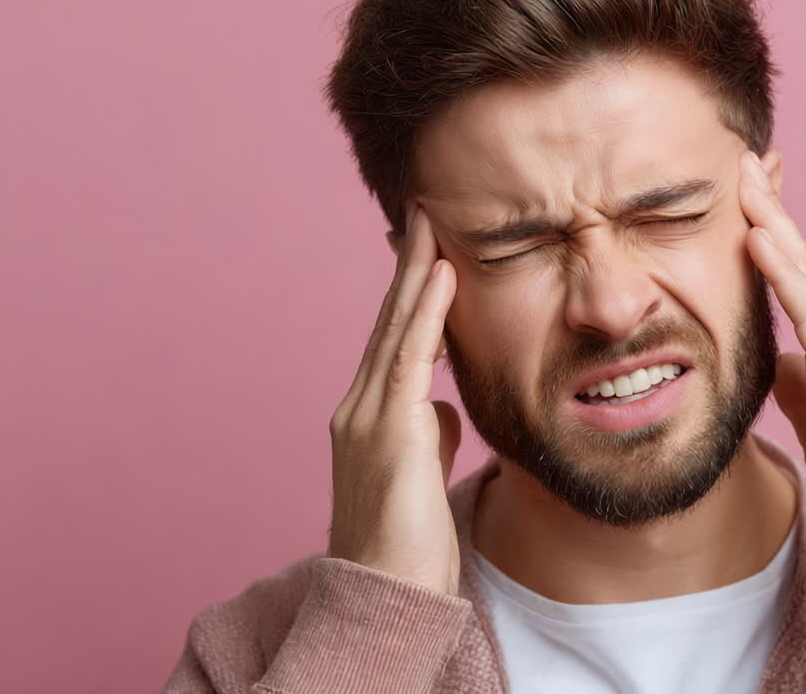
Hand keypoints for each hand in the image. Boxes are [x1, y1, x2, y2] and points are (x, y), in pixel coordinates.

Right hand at [326, 203, 461, 592]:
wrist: (387, 596)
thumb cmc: (411, 543)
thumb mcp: (425, 472)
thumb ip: (431, 432)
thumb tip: (446, 405)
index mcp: (372, 415)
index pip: (396, 338)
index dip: (412, 290)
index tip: (430, 244)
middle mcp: (360, 407)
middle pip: (390, 321)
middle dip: (409, 264)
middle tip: (423, 210)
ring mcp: (367, 418)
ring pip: (396, 329)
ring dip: (416, 272)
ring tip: (431, 222)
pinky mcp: (386, 435)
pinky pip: (409, 359)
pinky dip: (425, 314)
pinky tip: (441, 276)